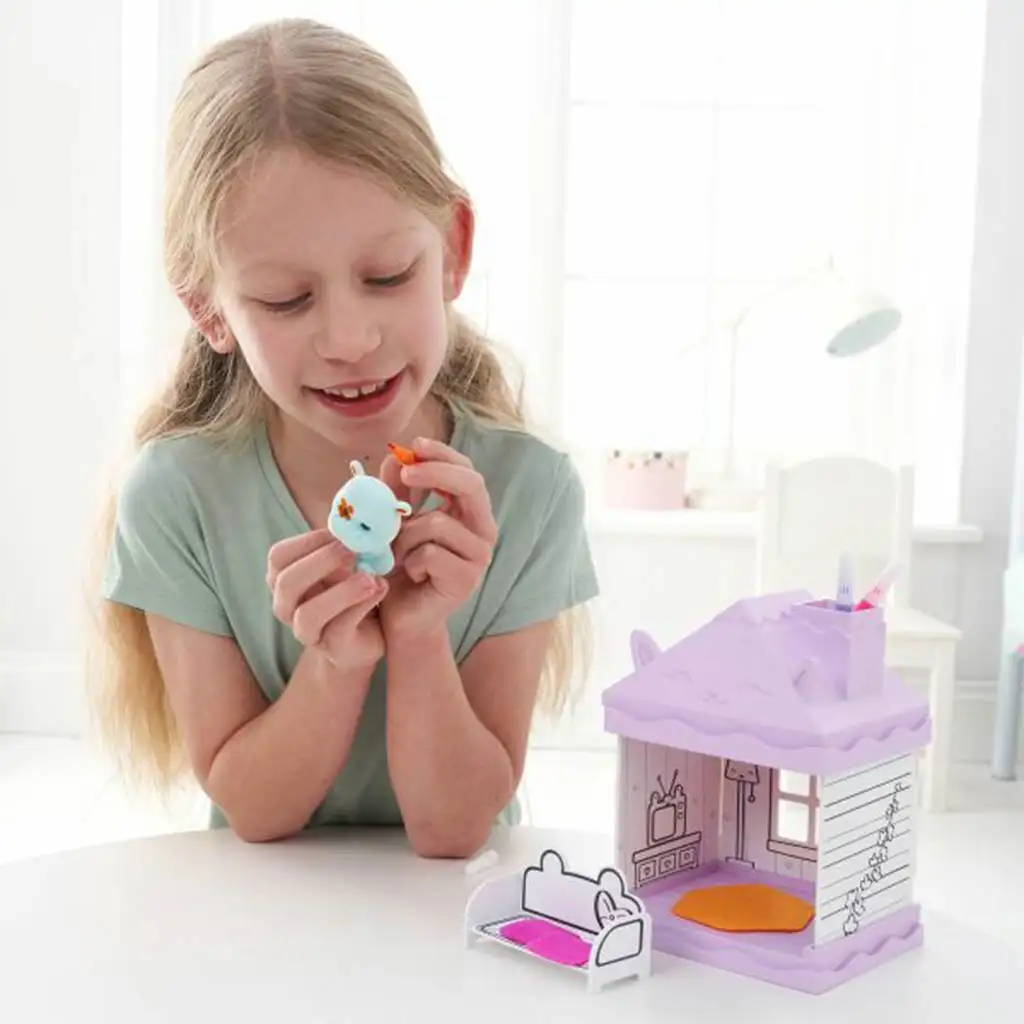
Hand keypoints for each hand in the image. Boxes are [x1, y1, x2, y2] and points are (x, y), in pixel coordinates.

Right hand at [266, 529, 386, 669]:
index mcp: (284, 578)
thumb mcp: (346, 562)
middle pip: (287, 583)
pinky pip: (339, 630)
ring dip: (342, 592)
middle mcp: (287, 606)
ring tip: (371, 578)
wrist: (369, 634)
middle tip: (353, 550)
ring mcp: (307, 632)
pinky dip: (361, 606)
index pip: (279, 556)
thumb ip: (346, 541)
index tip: (342, 532)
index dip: (309, 541)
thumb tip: (362, 512)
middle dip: (321, 562)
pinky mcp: (333, 649)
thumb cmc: (352, 589)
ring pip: (308, 614)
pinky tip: (381, 589)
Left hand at [377, 437, 495, 640]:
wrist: (401, 616)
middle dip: (436, 473)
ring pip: (439, 522)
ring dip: (405, 534)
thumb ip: (397, 490)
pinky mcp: (467, 580)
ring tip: (396, 552)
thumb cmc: (399, 565)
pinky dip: (410, 561)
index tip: (414, 445)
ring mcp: (479, 556)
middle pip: (471, 486)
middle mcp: (483, 530)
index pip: (467, 471)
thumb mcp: (394, 521)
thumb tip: (396, 455)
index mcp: (470, 512)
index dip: (444, 454)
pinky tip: (409, 574)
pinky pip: (431, 554)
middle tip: (407, 471)